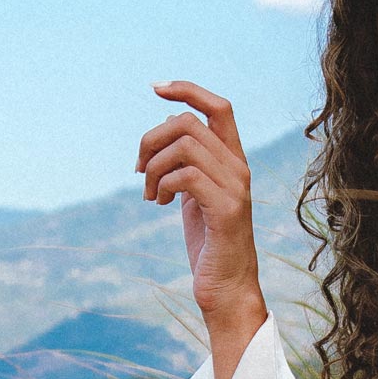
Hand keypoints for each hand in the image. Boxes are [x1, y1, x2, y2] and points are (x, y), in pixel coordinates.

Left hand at [136, 81, 261, 321]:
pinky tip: (158, 204)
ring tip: (149, 194)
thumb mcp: (193, 195)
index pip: (218, 106)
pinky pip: (185, 176)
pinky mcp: (227, 209)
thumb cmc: (209, 245)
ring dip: (152, 168)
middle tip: (138, 170)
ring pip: (183, 146)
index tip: (154, 88)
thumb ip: (185, 162)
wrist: (227, 290)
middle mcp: (239, 168)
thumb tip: (164, 127)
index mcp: (233, 160)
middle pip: (188, 123)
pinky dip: (162, 185)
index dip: (186, 90)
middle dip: (150, 140)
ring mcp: (236, 187)